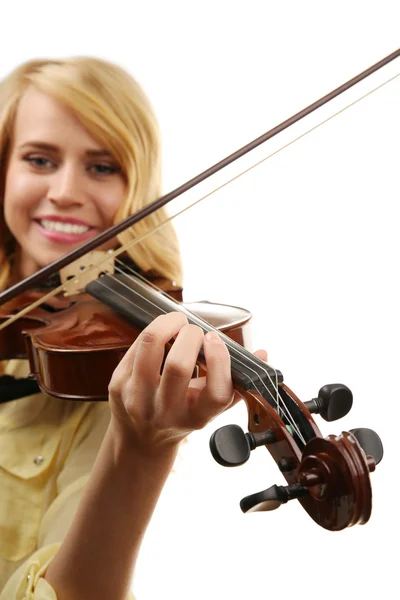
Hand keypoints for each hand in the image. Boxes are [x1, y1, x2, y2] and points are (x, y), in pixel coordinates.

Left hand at [108, 312, 234, 450]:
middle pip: (178, 367)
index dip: (219, 361)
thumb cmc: (182, 414)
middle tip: (194, 330)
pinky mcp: (118, 385)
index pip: (216, 393)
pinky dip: (151, 333)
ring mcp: (138, 399)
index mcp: (196, 418)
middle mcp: (166, 412)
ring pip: (150, 350)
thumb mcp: (209, 407)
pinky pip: (135, 348)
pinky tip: (159, 333)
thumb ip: (236, 382)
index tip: (215, 340)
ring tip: (176, 321)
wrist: (139, 439)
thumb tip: (263, 352)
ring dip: (166, 325)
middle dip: (190, 336)